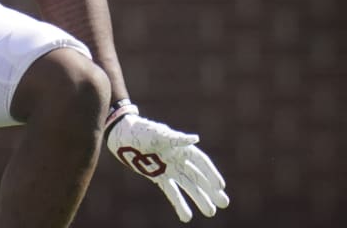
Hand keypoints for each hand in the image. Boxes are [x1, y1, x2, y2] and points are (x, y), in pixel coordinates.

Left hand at [106, 108, 228, 221]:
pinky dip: (179, 204)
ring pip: (188, 187)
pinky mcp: (158, 177)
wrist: (122, 136)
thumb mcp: (157, 134)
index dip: (211, 174)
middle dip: (211, 190)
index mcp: (181, 147)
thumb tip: (195, 139)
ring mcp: (169, 169)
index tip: (220, 187)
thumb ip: (175, 139)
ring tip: (210, 213)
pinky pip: (172, 192)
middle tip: (224, 203)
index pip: (201, 162)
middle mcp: (178, 159)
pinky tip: (186, 217)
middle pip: (198, 177)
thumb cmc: (142, 130)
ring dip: (199, 199)